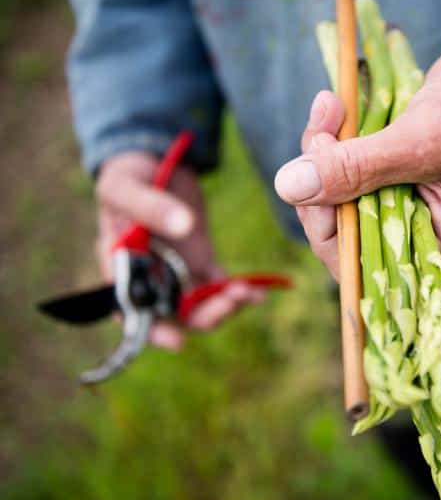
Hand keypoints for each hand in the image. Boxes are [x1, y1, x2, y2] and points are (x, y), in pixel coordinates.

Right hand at [96, 152, 263, 348]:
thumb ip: (151, 206)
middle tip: (229, 303)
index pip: (132, 311)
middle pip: (173, 312)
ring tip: (247, 293)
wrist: (153, 158)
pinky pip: (218, 283)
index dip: (153, 331)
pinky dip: (237, 290)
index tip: (178, 342)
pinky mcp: (199, 259)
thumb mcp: (128, 187)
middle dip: (202, 315)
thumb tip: (184, 226)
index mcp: (121, 266)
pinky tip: (259, 291)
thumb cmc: (128, 175)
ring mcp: (175, 270)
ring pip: (200, 303)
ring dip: (223, 305)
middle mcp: (149, 276)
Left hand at [275, 39, 440, 277]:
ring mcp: (399, 201)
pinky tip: (333, 106)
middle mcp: (414, 232)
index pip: (359, 260)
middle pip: (340, 225)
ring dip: (322, 149)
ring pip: (335, 192)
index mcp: (435, 245)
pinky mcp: (387, 172)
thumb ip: (356, 168)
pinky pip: (343, 167)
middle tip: (322, 124)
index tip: (314, 171)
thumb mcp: (418, 142)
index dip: (326, 222)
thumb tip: (288, 187)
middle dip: (319, 177)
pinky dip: (332, 137)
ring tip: (330, 105)